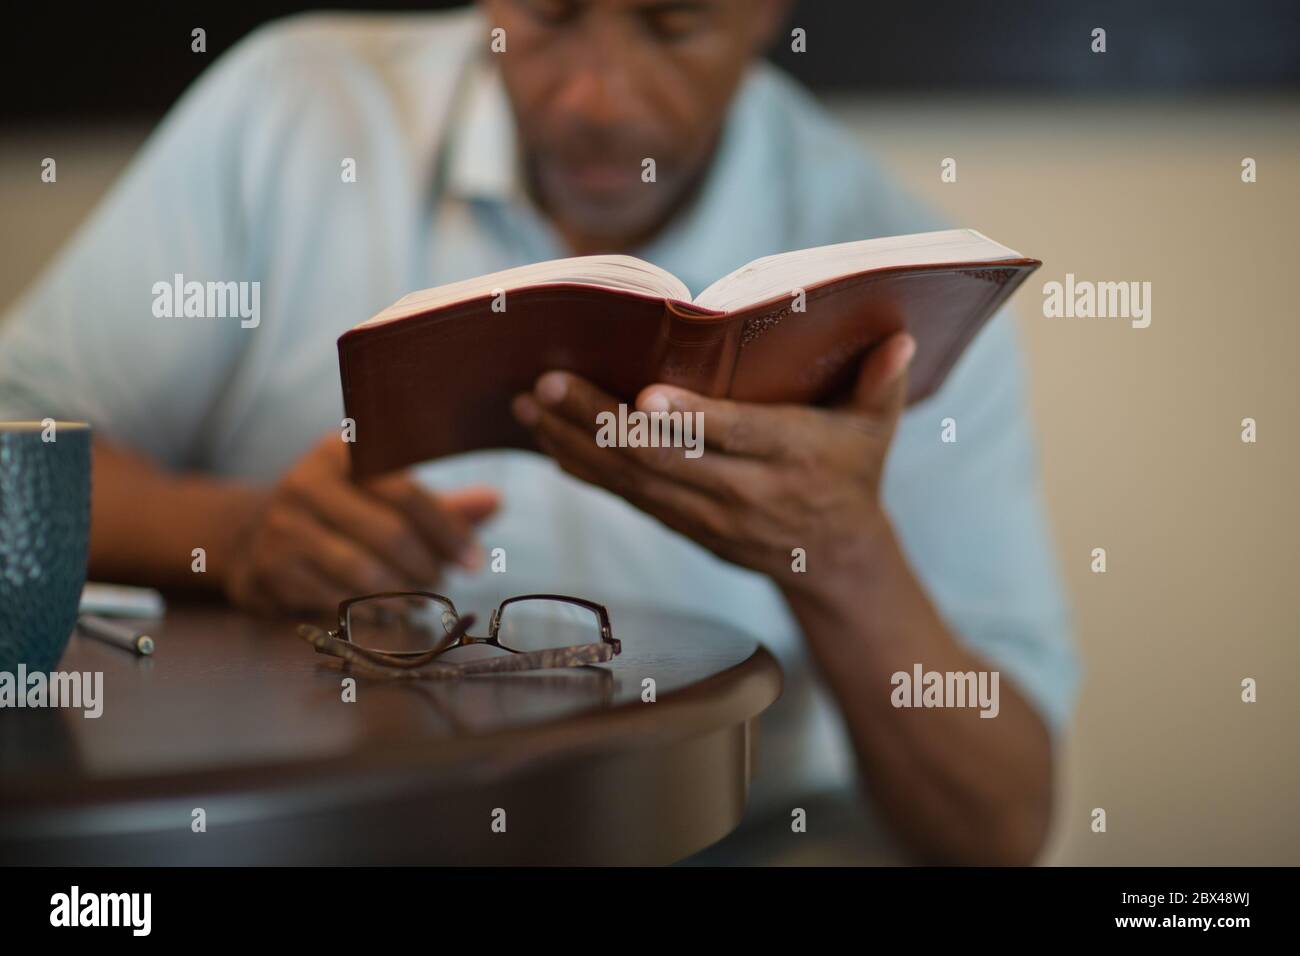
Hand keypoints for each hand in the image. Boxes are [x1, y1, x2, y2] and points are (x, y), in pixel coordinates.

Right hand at [224, 434, 498, 614]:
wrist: (252, 535)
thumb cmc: (339, 512)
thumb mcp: (383, 495)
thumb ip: (439, 504)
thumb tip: (496, 503)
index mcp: (340, 450)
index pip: (405, 490)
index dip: (447, 529)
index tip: (475, 560)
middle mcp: (306, 481)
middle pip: (387, 532)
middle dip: (427, 565)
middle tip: (443, 581)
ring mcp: (283, 525)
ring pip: (361, 570)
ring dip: (401, 592)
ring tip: (418, 598)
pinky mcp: (269, 568)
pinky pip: (333, 597)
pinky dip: (367, 610)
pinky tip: (385, 610)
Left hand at [511, 332, 915, 597]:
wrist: (833, 562)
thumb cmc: (852, 475)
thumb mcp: (876, 432)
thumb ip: (883, 386)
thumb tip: (901, 339)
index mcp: (792, 459)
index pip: (736, 438)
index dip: (690, 419)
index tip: (644, 396)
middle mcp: (743, 492)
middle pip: (663, 459)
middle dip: (600, 422)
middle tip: (549, 383)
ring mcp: (706, 516)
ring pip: (633, 481)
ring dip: (575, 443)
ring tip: (528, 405)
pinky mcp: (682, 526)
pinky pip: (627, 498)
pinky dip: (584, 470)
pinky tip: (546, 441)